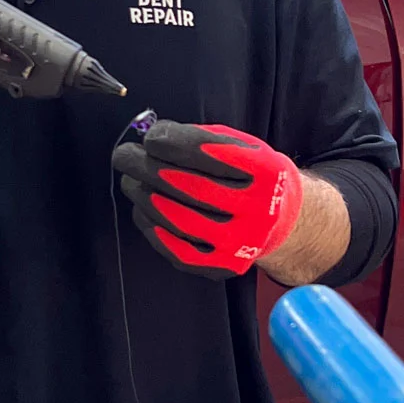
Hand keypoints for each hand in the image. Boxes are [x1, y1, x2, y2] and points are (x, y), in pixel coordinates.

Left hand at [112, 120, 302, 277]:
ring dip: (144, 197)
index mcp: (266, 172)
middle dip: (147, 167)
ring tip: (130, 182)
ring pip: (179, 219)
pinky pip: (178, 250)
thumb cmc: (250, 175)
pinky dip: (152, 228)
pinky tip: (142, 211)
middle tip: (124, 156)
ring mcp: (241, 242)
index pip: (211, 153)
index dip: (172, 143)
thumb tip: (154, 137)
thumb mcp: (242, 146)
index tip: (149, 137)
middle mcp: (258, 210)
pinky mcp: (223, 266)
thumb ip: (203, 139)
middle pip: (190, 186)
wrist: (279, 218)